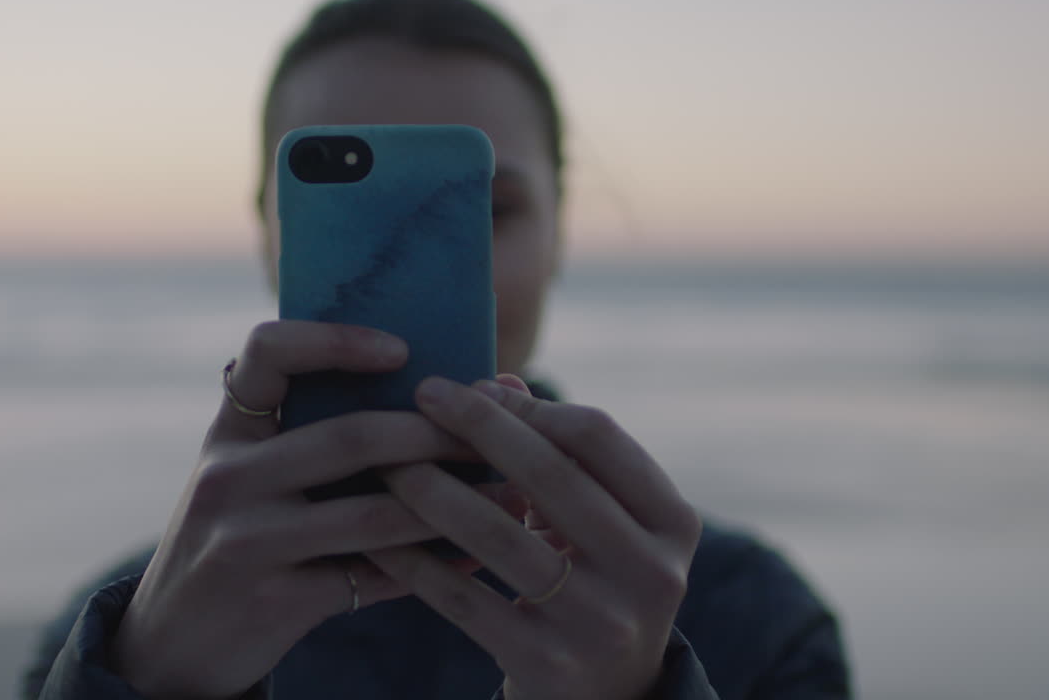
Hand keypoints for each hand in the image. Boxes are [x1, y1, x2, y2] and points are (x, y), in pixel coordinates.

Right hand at [110, 321, 470, 699]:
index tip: (402, 350)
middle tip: (498, 432)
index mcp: (229, 433)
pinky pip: (374, 579)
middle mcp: (228, 478)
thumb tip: (429, 395)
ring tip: (512, 496)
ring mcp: (246, 541)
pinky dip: (433, 568)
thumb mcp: (248, 481)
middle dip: (438, 433)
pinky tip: (476, 560)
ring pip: (374, 514)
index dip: (336, 340)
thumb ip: (310, 439)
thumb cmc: (234, 544)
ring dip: (455, 504)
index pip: (268, 352)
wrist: (169, 648)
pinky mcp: (272, 602)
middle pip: (350, 435)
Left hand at [365, 375, 701, 699]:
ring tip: (390, 459)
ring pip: (501, 536)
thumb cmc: (596, 584)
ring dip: (435, 488)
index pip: (598, 436)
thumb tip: (498, 380)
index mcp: (672, 523)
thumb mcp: (601, 524)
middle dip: (479, 427)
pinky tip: (376, 533)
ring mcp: (602, 622)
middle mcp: (651, 572)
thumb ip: (559, 453)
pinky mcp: (548, 664)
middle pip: (551, 476)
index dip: (531, 404)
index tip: (475, 384)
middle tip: (424, 394)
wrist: (607, 699)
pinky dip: (414, 562)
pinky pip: (463, 599)